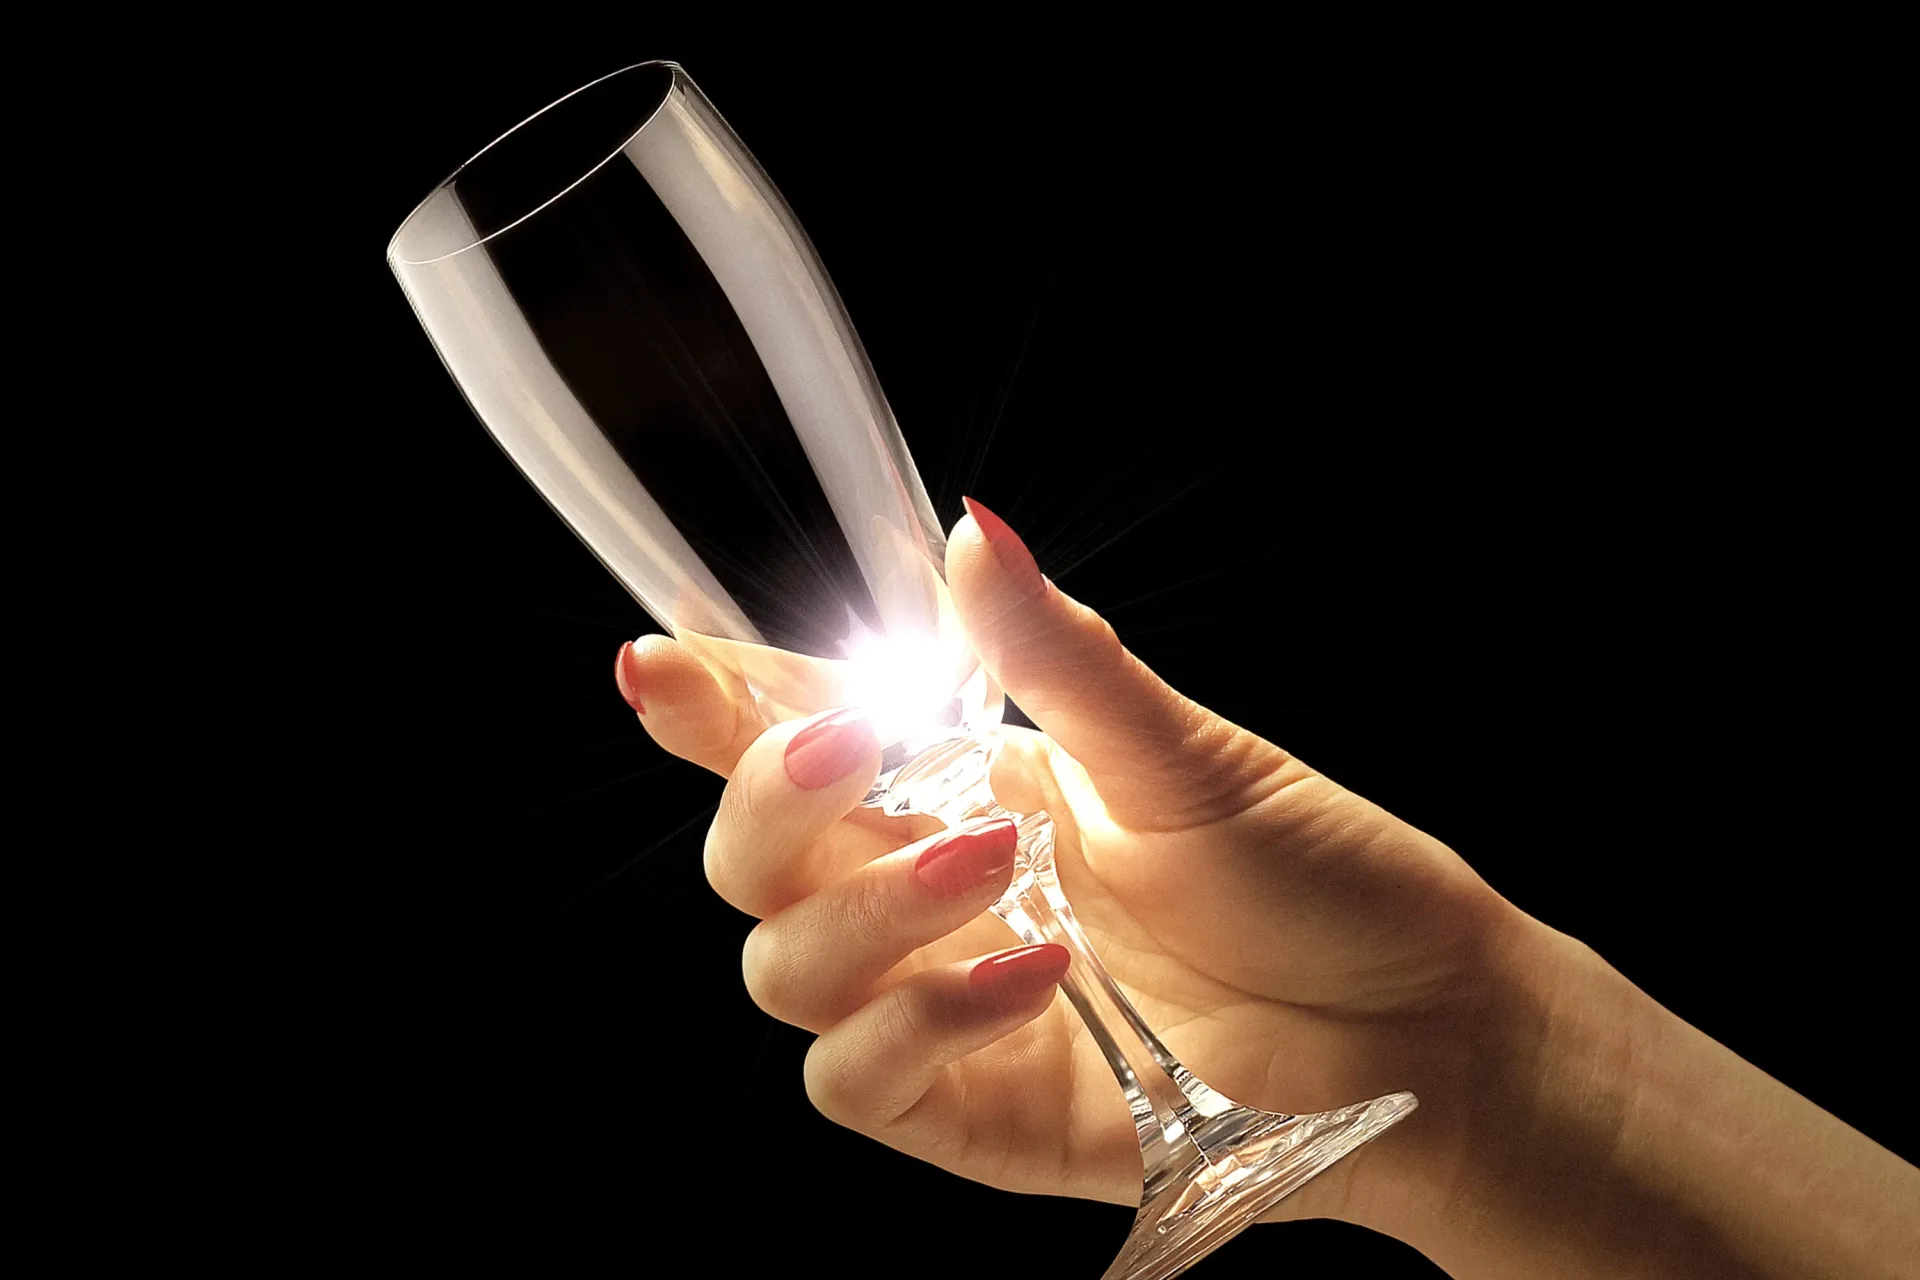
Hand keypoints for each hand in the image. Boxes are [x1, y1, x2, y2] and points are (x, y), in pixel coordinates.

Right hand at [613, 498, 1533, 1233]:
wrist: (1417, 1024)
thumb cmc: (1312, 878)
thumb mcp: (1184, 754)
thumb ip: (1060, 658)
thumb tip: (973, 532)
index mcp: (971, 788)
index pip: (803, 742)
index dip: (718, 709)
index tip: (661, 661)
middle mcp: (935, 896)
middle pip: (754, 860)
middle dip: (767, 799)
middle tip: (851, 752)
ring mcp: (945, 1007)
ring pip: (785, 970)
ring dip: (863, 911)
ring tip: (994, 862)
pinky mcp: (976, 1112)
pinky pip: (859, 1082)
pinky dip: (914, 1024)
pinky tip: (1027, 975)